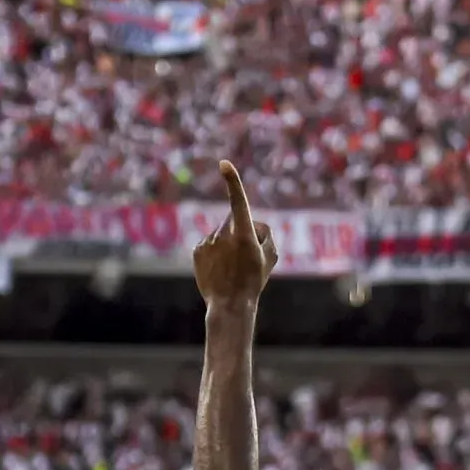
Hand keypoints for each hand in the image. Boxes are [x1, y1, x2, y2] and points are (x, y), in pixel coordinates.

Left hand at [192, 160, 276, 308]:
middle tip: (247, 252)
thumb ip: (265, 234)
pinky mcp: (197, 250)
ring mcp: (208, 242)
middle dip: (240, 227)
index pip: (238, 202)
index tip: (224, 163)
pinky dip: (215, 251)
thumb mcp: (271, 257)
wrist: (229, 305)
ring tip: (232, 266)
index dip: (232, 181)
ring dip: (227, 242)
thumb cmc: (254, 281)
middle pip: (233, 218)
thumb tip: (253, 224)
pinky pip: (209, 243)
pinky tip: (219, 268)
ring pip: (220, 232)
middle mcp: (224, 234)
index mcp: (244, 234)